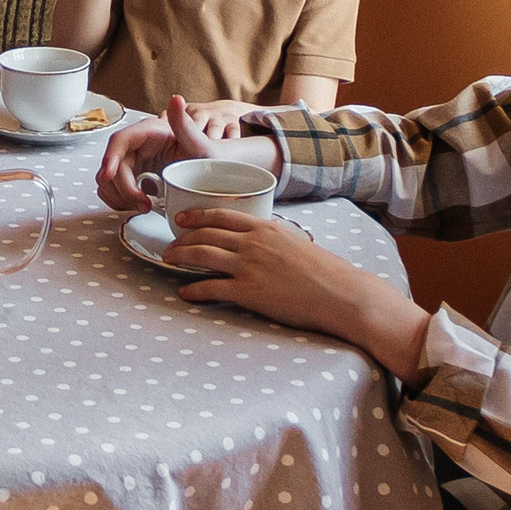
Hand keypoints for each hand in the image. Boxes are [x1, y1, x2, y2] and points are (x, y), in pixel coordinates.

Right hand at [97, 96, 275, 213]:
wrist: (215, 176)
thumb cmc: (210, 159)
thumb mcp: (201, 145)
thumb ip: (186, 125)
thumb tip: (176, 99)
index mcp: (150, 132)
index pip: (120, 141)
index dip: (110, 158)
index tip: (108, 176)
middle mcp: (138, 145)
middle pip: (113, 165)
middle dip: (122, 187)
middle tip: (142, 203)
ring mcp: (135, 162)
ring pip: (109, 179)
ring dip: (120, 196)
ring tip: (144, 206)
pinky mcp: (135, 177)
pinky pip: (115, 189)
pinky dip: (121, 201)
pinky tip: (138, 206)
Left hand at [165, 205, 429, 378]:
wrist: (341, 294)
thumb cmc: (325, 272)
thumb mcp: (295, 243)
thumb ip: (272, 239)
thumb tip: (257, 240)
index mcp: (265, 228)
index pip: (221, 215)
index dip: (197, 216)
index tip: (182, 218)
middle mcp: (253, 243)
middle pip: (205, 234)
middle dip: (182, 238)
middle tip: (169, 244)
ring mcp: (248, 266)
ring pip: (202, 256)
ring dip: (180, 257)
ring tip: (169, 261)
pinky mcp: (248, 292)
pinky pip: (211, 288)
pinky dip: (193, 290)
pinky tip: (185, 293)